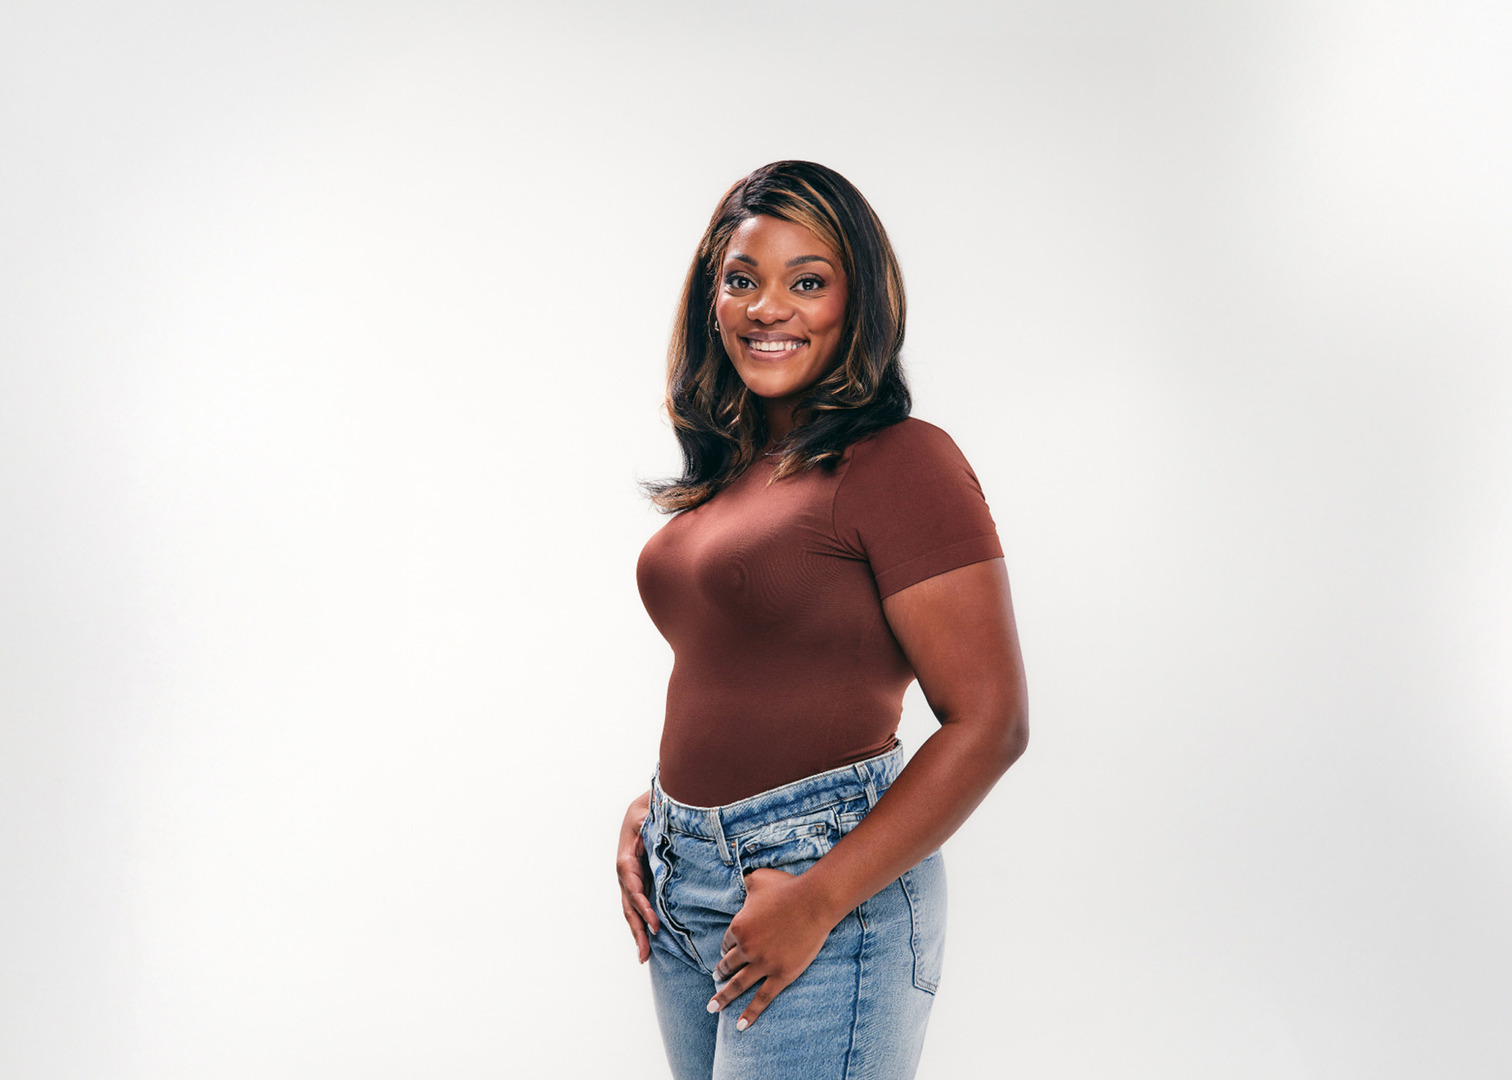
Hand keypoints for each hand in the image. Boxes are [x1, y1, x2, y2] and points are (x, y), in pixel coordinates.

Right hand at [615, 790, 658, 962]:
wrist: (643, 809)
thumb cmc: (646, 812)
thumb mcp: (645, 814)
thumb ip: (646, 822)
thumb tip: (647, 825)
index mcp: (626, 862)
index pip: (634, 890)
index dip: (643, 909)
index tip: (655, 925)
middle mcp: (625, 875)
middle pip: (629, 907)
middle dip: (637, 930)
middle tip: (645, 954)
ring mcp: (629, 880)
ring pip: (631, 910)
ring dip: (637, 933)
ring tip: (644, 956)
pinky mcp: (638, 882)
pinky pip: (638, 906)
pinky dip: (641, 923)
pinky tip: (647, 939)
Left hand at [708, 867, 836, 1029]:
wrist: (814, 901)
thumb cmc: (787, 887)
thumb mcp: (758, 879)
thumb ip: (746, 884)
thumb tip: (742, 883)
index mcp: (738, 927)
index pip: (726, 943)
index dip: (726, 948)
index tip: (727, 953)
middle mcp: (746, 949)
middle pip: (728, 965)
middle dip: (720, 974)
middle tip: (715, 980)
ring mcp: (763, 964)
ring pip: (738, 985)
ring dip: (723, 996)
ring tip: (713, 1006)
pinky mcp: (781, 975)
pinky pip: (762, 999)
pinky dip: (750, 1014)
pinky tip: (739, 1026)